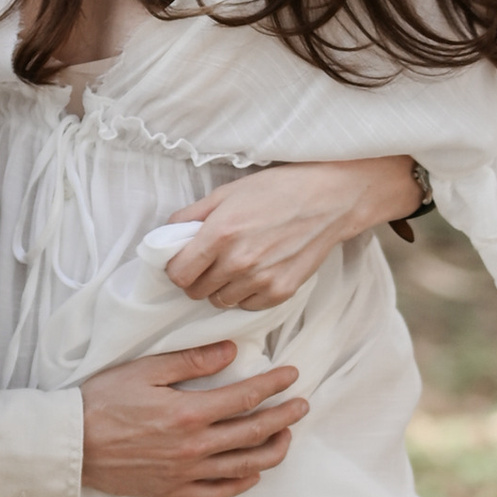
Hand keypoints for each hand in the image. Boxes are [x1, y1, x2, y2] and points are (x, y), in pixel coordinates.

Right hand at [79, 347, 307, 496]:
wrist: (70, 445)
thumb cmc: (101, 402)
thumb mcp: (144, 370)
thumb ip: (191, 361)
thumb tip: (232, 352)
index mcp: (188, 412)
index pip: (245, 397)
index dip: (273, 385)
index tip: (292, 375)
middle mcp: (194, 446)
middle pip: (254, 432)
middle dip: (284, 417)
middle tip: (302, 405)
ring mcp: (186, 473)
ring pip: (245, 466)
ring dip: (273, 450)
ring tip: (286, 436)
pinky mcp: (174, 491)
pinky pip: (219, 492)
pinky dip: (242, 483)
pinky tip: (253, 472)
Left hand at [157, 158, 422, 309]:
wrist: (329, 199)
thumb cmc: (278, 189)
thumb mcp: (228, 192)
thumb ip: (192, 215)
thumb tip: (167, 235)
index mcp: (220, 234)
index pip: (178, 274)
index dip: (177, 268)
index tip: (185, 261)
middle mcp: (238, 261)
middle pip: (196, 292)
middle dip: (198, 278)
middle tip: (210, 262)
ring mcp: (261, 280)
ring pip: (220, 302)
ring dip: (221, 288)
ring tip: (235, 266)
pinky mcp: (281, 292)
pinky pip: (248, 306)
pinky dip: (246, 295)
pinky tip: (256, 273)